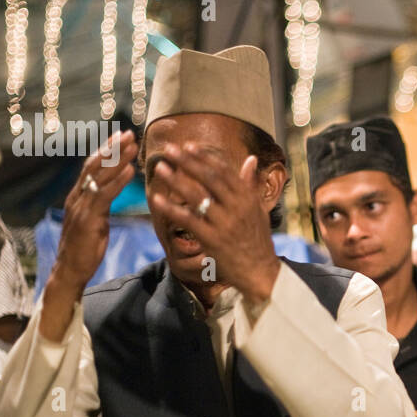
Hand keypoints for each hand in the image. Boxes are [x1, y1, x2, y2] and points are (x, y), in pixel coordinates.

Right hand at [40, 131, 137, 341]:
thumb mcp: (95, 220)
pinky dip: (117, 181)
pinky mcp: (87, 219)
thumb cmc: (85, 248)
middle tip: (129, 133)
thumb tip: (112, 190)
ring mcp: (80, 207)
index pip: (92, 167)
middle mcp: (77, 197)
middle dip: (112, 148)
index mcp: (78, 196)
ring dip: (118, 159)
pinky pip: (104, 196)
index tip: (121, 137)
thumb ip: (101, 203)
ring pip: (99, 176)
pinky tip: (130, 171)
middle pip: (95, 165)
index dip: (106, 150)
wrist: (70, 270)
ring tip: (133, 146)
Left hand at [148, 146, 280, 301]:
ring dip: (176, 180)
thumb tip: (251, 158)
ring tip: (160, 167)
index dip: (205, 156)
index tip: (188, 145)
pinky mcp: (212, 239)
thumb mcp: (258, 209)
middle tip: (169, 148)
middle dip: (187, 161)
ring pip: (196, 196)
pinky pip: (187, 220)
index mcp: (248, 197)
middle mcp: (237, 207)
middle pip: (208, 178)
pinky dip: (171, 208)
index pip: (224, 170)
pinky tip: (156, 199)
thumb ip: (251, 183)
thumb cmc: (257, 239)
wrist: (260, 270)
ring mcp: (224, 223)